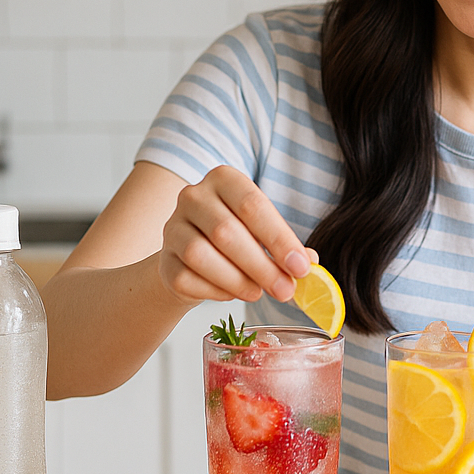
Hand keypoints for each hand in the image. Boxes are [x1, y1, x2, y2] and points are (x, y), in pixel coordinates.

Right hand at [156, 164, 315, 304]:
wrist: (192, 258)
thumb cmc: (237, 240)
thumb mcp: (264, 234)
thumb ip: (287, 246)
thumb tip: (310, 263)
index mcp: (224, 179)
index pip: (252, 205)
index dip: (279, 239)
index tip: (300, 267)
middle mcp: (193, 196)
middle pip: (226, 232)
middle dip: (262, 265)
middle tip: (286, 290)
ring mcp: (173, 227)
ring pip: (200, 255)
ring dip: (237, 280)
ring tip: (258, 293)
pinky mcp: (163, 261)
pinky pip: (186, 279)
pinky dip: (214, 292)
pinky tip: (231, 294)